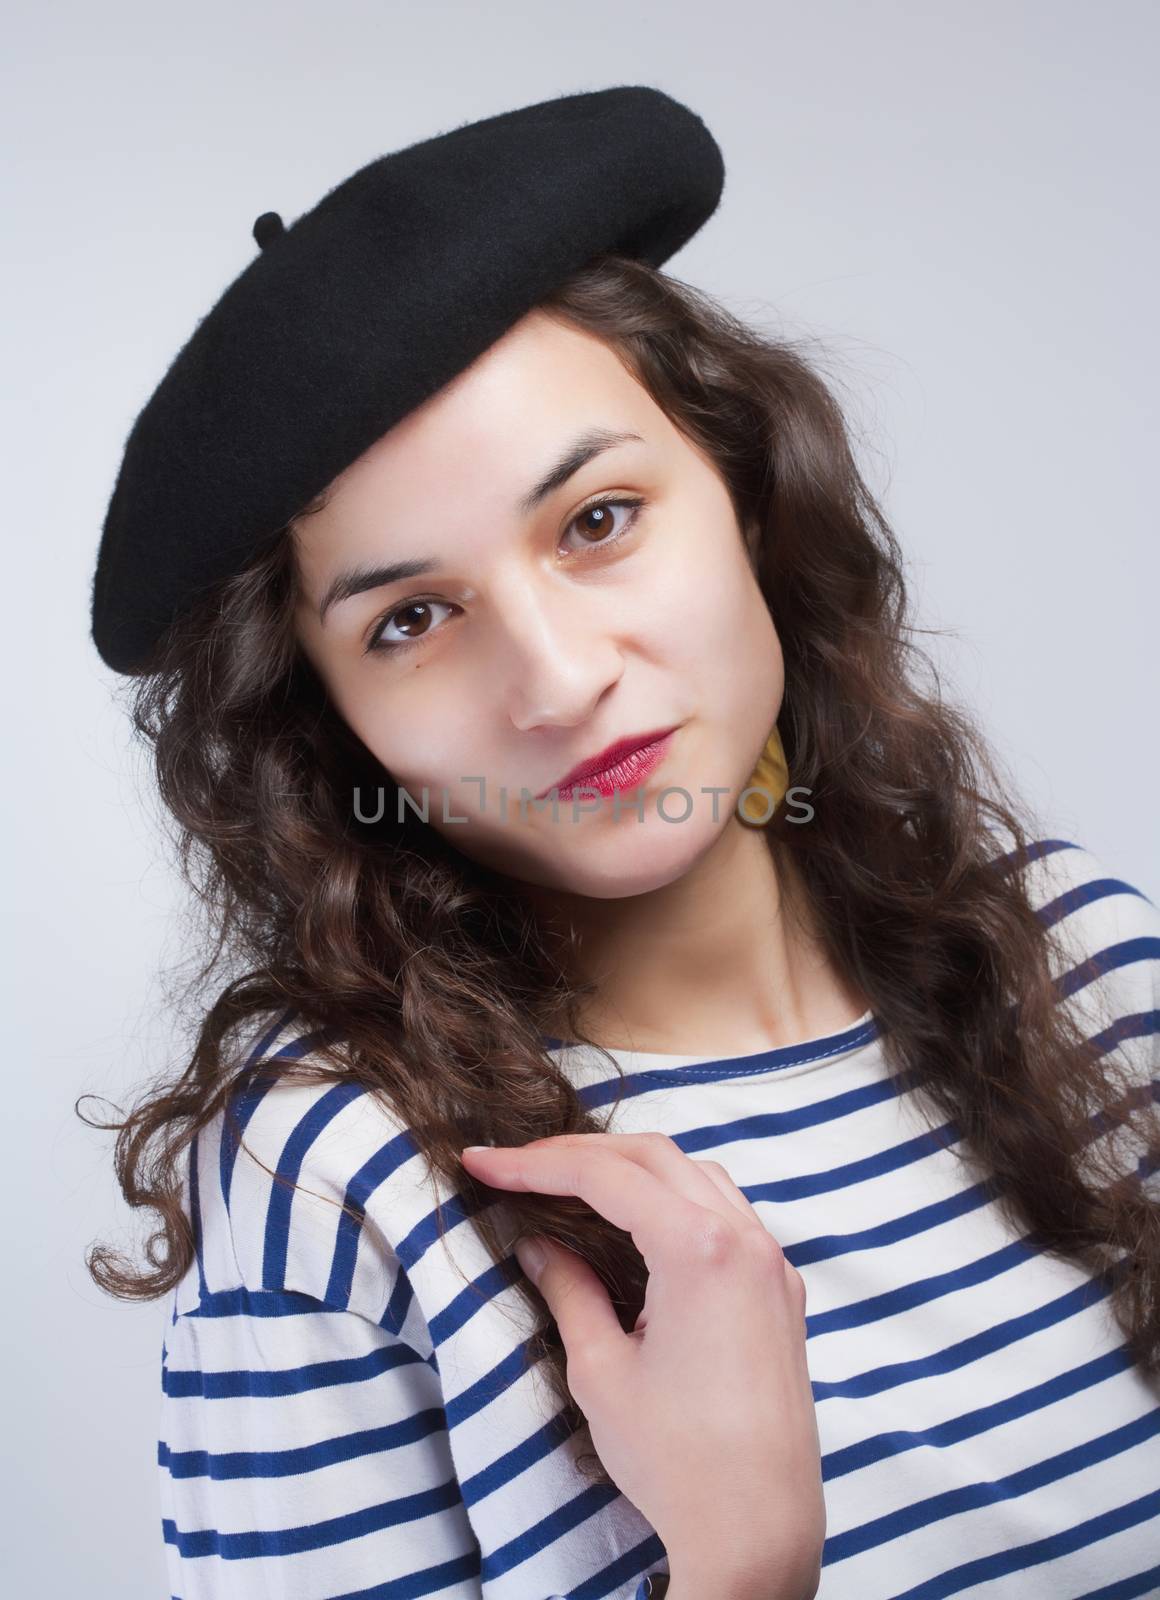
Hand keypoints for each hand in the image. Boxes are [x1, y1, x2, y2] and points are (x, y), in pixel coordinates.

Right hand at [460, 1132, 824, 1598]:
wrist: (759, 1527)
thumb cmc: (677, 1459)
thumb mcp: (601, 1370)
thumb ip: (568, 1290)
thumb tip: (539, 1245)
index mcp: (700, 1249)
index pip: (605, 1175)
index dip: (536, 1163)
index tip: (483, 1163)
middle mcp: (745, 1239)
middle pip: (653, 1156)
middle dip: (580, 1153)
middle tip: (518, 1167)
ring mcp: (772, 1262)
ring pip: (696, 1175)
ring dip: (633, 1169)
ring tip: (573, 1184)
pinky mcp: (782, 1290)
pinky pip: (728, 1213)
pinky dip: (677, 1199)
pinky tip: (640, 1221)